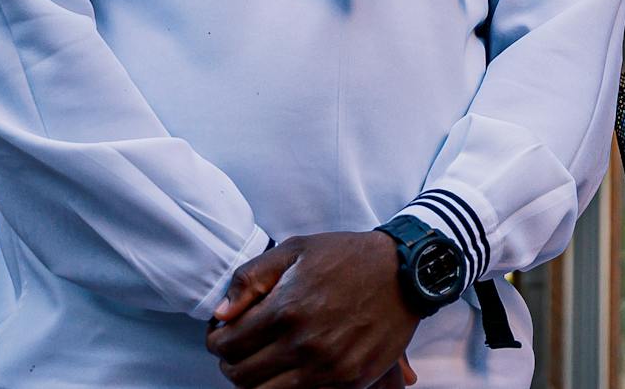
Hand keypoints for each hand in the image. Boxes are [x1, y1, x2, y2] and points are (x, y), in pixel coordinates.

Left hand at [205, 230, 422, 387]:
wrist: (407, 271)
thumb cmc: (349, 256)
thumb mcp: (297, 249)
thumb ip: (251, 278)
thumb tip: (220, 314)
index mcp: (287, 310)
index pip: (227, 345)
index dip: (217, 341)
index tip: (223, 336)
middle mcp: (304, 343)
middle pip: (241, 376)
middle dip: (232, 363)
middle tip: (240, 350)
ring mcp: (328, 367)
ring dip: (256, 381)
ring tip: (264, 362)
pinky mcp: (349, 380)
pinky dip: (290, 387)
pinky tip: (292, 368)